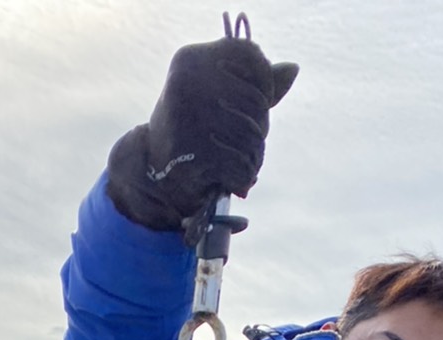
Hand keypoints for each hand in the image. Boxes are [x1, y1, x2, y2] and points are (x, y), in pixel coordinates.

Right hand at [107, 35, 297, 232]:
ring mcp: (188, 120)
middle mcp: (187, 84)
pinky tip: (238, 181)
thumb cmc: (192, 128)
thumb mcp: (217, 97)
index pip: (250, 55)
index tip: (262, 99)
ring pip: (251, 137)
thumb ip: (253, 84)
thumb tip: (292, 70)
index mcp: (192, 60)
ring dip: (255, 157)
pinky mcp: (192, 156)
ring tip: (246, 165)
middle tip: (250, 144)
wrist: (150, 170)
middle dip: (260, 128)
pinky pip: (241, 166)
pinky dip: (245, 178)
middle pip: (255, 102)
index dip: (265, 79)